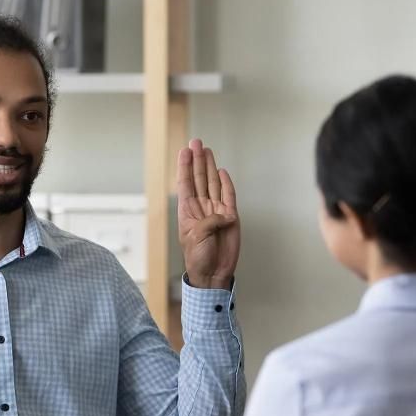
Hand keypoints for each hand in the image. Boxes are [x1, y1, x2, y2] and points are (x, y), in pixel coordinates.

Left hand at [177, 139, 239, 288]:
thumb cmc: (198, 257)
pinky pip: (229, 196)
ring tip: (207, 150)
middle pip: (200, 178)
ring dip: (210, 167)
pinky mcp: (230, 216)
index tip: (185, 151)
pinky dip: (226, 183)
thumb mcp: (197, 237)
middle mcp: (201, 207)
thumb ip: (209, 222)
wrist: (213, 272)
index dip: (185, 167)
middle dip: (198, 160)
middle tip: (196, 142)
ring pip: (213, 183)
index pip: (186, 183)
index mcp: (188, 211)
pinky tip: (222, 171)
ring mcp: (216, 210)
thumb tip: (224, 213)